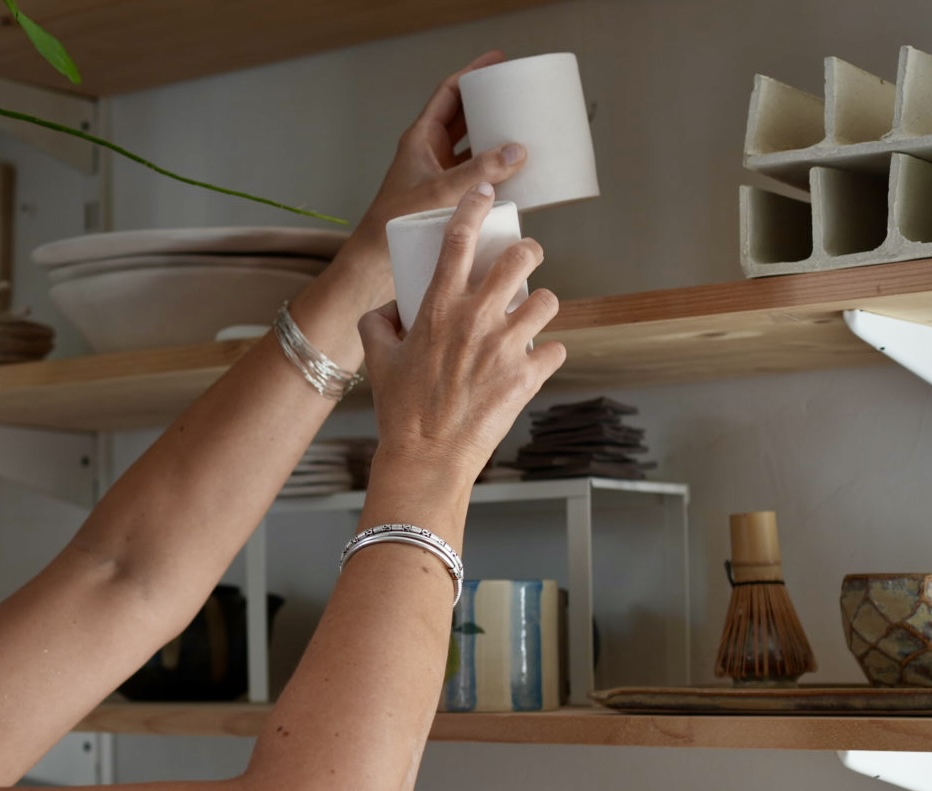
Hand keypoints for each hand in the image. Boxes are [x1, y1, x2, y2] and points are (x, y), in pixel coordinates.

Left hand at [335, 51, 528, 306]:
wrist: (374, 262)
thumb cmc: (393, 223)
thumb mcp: (439, 192)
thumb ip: (477, 172)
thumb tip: (517, 151)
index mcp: (420, 139)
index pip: (448, 94)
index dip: (473, 73)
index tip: (498, 61)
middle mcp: (429, 153)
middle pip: (463, 115)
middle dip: (489, 102)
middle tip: (519, 93)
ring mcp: (438, 174)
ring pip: (471, 145)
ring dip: (493, 136)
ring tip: (523, 126)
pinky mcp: (447, 197)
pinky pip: (475, 174)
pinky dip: (494, 169)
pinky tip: (516, 171)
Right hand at [359, 183, 565, 482]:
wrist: (426, 455)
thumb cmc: (401, 409)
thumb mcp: (377, 359)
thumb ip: (376, 324)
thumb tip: (387, 310)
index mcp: (439, 307)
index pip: (459, 240)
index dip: (474, 207)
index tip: (485, 193)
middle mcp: (476, 318)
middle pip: (520, 258)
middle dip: (529, 251)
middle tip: (527, 258)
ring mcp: (506, 346)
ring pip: (549, 301)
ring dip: (542, 305)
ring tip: (532, 315)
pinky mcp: (527, 375)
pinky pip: (555, 349)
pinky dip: (547, 354)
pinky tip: (536, 360)